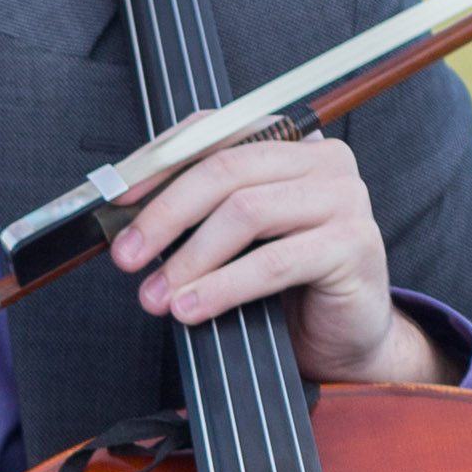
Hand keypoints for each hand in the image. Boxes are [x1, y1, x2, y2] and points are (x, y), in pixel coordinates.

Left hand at [109, 131, 454, 391]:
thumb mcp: (237, 242)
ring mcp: (344, 198)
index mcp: (292, 146)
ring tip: (158, 296)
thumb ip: (199, 217)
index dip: (161, 162)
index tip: (119, 199)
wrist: (348, 339)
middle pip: (226, 170)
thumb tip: (129, 221)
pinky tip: (193, 308)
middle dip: (166, 214)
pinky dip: (223, 287)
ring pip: (246, 212)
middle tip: (128, 256)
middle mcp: (323, 160)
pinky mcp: (353, 244)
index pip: (216, 133)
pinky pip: (273, 262)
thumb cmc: (291, 288)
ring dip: (190, 258)